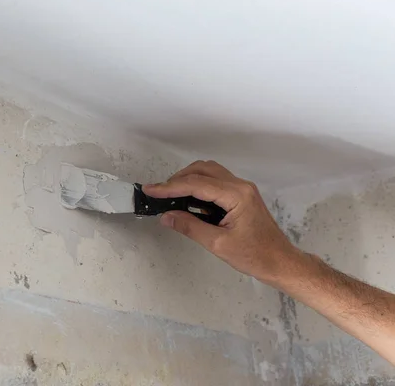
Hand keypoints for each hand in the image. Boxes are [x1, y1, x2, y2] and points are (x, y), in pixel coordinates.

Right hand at [143, 161, 297, 281]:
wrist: (280, 262)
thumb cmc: (254, 256)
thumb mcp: (218, 244)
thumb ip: (190, 227)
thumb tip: (166, 216)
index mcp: (236, 195)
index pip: (196, 184)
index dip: (170, 187)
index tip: (150, 190)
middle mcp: (240, 186)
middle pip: (202, 170)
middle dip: (178, 179)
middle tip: (159, 193)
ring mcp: (242, 189)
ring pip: (209, 172)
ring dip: (188, 179)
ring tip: (170, 195)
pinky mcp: (242, 195)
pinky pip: (216, 182)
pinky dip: (199, 185)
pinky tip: (188, 200)